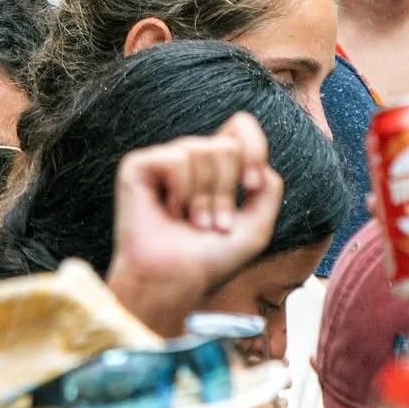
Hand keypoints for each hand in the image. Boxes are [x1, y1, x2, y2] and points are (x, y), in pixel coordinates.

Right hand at [106, 111, 281, 337]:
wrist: (175, 281)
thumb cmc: (210, 259)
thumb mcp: (256, 227)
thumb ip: (270, 189)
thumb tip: (261, 165)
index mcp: (214, 167)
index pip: (240, 126)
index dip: (254, 149)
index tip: (251, 186)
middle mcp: (188, 158)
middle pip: (227, 145)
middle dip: (227, 191)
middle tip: (213, 223)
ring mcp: (162, 161)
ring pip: (204, 151)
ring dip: (205, 198)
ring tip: (193, 223)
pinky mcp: (138, 166)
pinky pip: (178, 159)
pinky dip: (183, 191)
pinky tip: (169, 211)